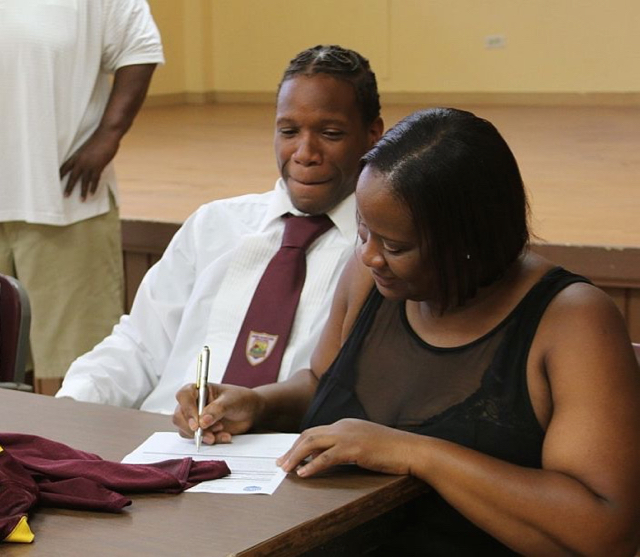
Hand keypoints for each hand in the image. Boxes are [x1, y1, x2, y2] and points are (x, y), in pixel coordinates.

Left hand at [60, 128, 119, 199]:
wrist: (106, 135)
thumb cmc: (99, 139)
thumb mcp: (88, 147)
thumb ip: (85, 156)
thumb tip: (87, 162)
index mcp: (76, 155)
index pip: (65, 167)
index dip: (60, 175)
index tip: (55, 182)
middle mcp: (81, 161)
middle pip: (72, 176)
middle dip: (69, 187)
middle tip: (65, 196)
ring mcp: (90, 164)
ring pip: (84, 181)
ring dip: (82, 191)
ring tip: (81, 200)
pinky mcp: (98, 166)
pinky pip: (95, 180)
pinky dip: (93, 187)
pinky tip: (92, 194)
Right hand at [173, 383, 263, 444]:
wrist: (250, 412)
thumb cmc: (240, 399)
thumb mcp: (231, 401)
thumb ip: (217, 409)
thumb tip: (202, 421)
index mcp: (199, 389)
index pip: (184, 395)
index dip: (187, 409)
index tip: (197, 422)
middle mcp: (193, 403)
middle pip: (179, 416)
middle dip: (192, 428)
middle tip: (208, 434)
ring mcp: (195, 418)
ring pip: (185, 430)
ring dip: (202, 435)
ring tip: (221, 431)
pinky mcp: (200, 430)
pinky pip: (196, 439)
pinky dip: (210, 440)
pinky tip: (224, 436)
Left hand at [277, 418, 412, 477]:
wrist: (410, 449)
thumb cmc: (391, 449)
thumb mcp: (365, 444)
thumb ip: (347, 447)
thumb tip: (329, 459)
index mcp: (345, 424)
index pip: (315, 432)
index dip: (299, 444)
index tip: (289, 456)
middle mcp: (343, 426)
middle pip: (309, 435)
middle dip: (292, 449)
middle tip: (280, 463)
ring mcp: (348, 435)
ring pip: (312, 443)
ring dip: (296, 456)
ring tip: (286, 469)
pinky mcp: (354, 448)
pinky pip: (326, 457)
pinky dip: (312, 465)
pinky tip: (303, 473)